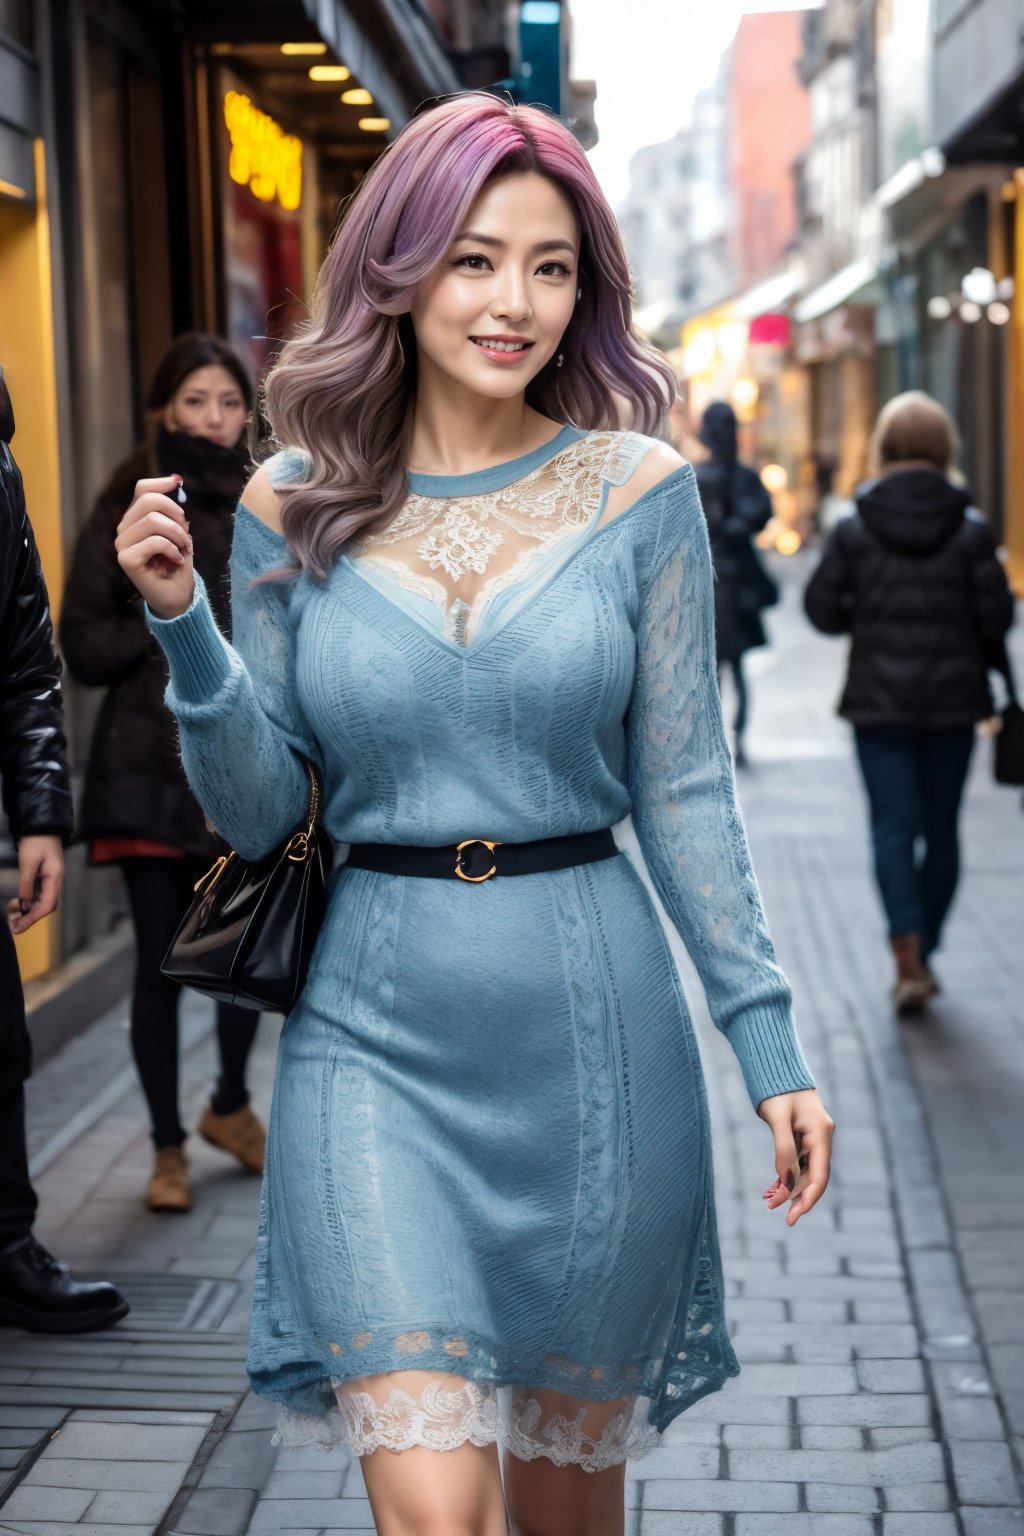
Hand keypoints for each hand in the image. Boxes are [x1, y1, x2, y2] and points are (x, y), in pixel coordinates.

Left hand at [6, 835, 63, 934]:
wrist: (42, 825)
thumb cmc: (36, 842)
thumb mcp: (28, 864)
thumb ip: (27, 885)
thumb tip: (25, 904)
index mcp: (55, 879)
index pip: (47, 905)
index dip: (33, 918)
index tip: (19, 926)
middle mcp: (56, 881)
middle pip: (46, 906)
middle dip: (31, 917)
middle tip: (15, 925)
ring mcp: (51, 878)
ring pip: (42, 900)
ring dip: (29, 910)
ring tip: (13, 914)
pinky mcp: (45, 875)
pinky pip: (39, 893)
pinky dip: (29, 900)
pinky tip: (19, 902)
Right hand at [115, 474, 193, 618]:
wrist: (177, 596)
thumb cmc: (177, 564)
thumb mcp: (179, 534)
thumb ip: (173, 513)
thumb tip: (175, 482)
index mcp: (135, 519)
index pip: (142, 490)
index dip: (161, 483)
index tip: (178, 482)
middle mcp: (124, 529)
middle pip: (149, 501)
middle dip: (175, 514)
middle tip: (186, 533)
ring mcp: (122, 544)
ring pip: (152, 520)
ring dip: (177, 534)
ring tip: (184, 548)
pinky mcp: (125, 559)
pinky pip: (154, 541)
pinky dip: (172, 549)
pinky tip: (177, 559)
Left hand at [758, 1088, 833, 1226]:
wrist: (777, 1069)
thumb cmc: (778, 1092)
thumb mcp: (778, 1119)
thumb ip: (783, 1149)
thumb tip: (787, 1182)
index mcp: (821, 1133)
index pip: (819, 1175)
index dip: (807, 1198)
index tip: (792, 1216)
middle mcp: (822, 1138)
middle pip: (813, 1176)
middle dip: (796, 1196)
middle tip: (776, 1212)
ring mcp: (814, 1137)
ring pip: (805, 1170)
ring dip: (790, 1187)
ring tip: (770, 1201)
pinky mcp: (803, 1136)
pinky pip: (798, 1161)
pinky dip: (788, 1174)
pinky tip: (775, 1187)